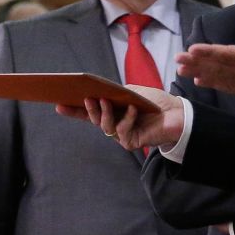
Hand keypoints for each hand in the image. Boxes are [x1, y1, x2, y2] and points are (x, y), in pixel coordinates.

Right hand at [55, 85, 182, 151]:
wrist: (176, 114)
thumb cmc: (154, 102)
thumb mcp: (132, 91)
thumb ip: (116, 92)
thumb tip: (100, 91)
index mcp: (112, 112)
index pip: (88, 111)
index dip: (73, 109)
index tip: (58, 104)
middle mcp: (114, 124)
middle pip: (94, 119)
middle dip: (87, 109)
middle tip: (85, 98)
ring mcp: (121, 135)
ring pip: (105, 126)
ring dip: (105, 113)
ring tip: (105, 100)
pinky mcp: (131, 142)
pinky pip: (123, 131)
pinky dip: (127, 119)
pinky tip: (133, 110)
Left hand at [177, 0, 234, 104]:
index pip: (231, 55)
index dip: (211, 53)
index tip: (193, 49)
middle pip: (221, 68)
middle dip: (198, 63)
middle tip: (177, 59)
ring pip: (222, 78)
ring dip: (201, 73)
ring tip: (181, 70)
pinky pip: (229, 86)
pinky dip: (214, 83)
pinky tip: (199, 80)